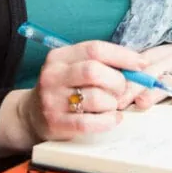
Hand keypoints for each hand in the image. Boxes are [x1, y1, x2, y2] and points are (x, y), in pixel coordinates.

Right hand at [21, 40, 146, 141]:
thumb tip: (137, 65)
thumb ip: (99, 64)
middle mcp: (53, 75)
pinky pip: (90, 123)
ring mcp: (52, 100)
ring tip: (111, 106)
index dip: (122, 55)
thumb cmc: (63, 89)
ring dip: (112, 103)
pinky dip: (108, 121)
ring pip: (96, 98)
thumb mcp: (72, 69)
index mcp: (59, 57)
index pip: (94, 49)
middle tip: (121, 90)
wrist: (32, 115)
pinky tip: (113, 119)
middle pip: (95, 71)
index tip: (140, 64)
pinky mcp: (56, 123)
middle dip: (117, 81)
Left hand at [118, 26, 171, 110]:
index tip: (105, 90)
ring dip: (155, 92)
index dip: (120, 78)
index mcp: (156, 54)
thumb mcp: (161, 56)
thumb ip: (141, 67)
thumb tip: (111, 81)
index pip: (135, 65)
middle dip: (132, 88)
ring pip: (168, 81)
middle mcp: (169, 61)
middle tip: (118, 101)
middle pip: (148, 74)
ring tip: (142, 103)